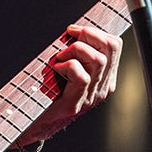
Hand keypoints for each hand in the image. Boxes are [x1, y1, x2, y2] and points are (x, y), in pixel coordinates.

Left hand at [23, 24, 121, 142]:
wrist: (36, 121)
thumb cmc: (49, 90)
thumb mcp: (68, 66)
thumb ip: (76, 51)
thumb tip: (73, 30)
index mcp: (104, 76)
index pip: (114, 45)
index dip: (95, 31)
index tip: (75, 30)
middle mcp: (102, 86)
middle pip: (110, 48)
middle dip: (88, 33)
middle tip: (69, 37)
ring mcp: (91, 96)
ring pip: (98, 60)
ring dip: (76, 49)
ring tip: (61, 56)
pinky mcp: (75, 103)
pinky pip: (81, 77)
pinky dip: (67, 66)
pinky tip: (56, 69)